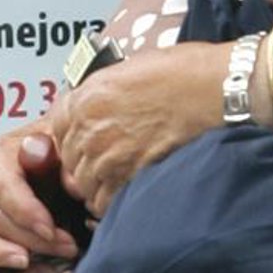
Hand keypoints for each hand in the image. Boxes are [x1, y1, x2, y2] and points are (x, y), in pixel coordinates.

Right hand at [0, 129, 82, 271]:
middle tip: (67, 247)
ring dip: (8, 256)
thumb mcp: (71, 151)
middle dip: (29, 239)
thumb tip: (75, 186)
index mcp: (1, 155)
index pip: (0, 184)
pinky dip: (11, 272)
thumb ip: (72, 165)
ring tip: (41, 265)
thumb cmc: (63, 157)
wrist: (63, 169)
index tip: (49, 229)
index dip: (23, 210)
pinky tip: (41, 271)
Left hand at [51, 44, 226, 215]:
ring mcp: (109, 155)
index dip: (71, 136)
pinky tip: (124, 192)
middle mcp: (92, 129)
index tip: (82, 141)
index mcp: (87, 98)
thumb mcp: (128, 70)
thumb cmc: (183, 72)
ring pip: (83, 184)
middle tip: (104, 162)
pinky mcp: (131, 176)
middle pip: (68, 159)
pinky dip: (111, 202)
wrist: (216, 89)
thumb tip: (96, 109)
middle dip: (83, 162)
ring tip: (115, 178)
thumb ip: (102, 93)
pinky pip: (105, 202)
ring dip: (96, 184)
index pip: (56, 129)